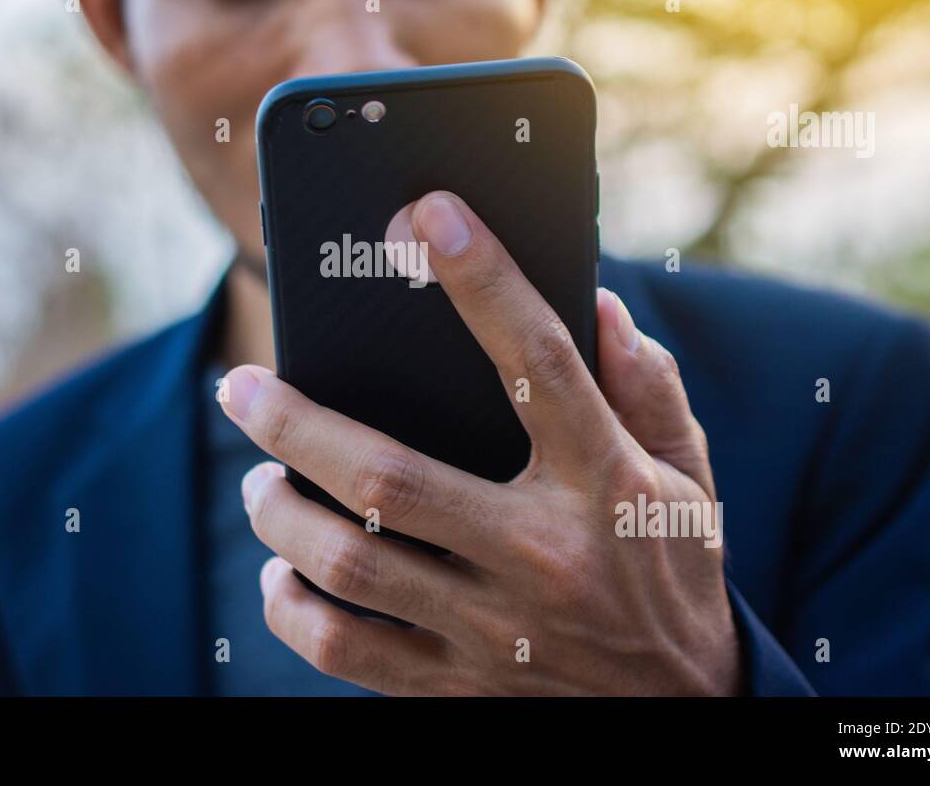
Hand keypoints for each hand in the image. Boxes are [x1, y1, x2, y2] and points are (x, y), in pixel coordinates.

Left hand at [219, 191, 740, 694]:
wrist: (683, 715)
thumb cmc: (672, 573)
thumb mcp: (687, 477)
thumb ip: (647, 388)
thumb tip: (594, 303)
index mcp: (603, 486)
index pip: (538, 362)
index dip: (482, 280)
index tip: (428, 214)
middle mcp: (541, 557)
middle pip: (391, 479)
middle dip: (295, 424)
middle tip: (241, 387)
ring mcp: (493, 632)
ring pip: (349, 566)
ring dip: (279, 514)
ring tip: (260, 478)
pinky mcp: (457, 689)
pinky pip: (345, 653)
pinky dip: (292, 609)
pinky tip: (284, 571)